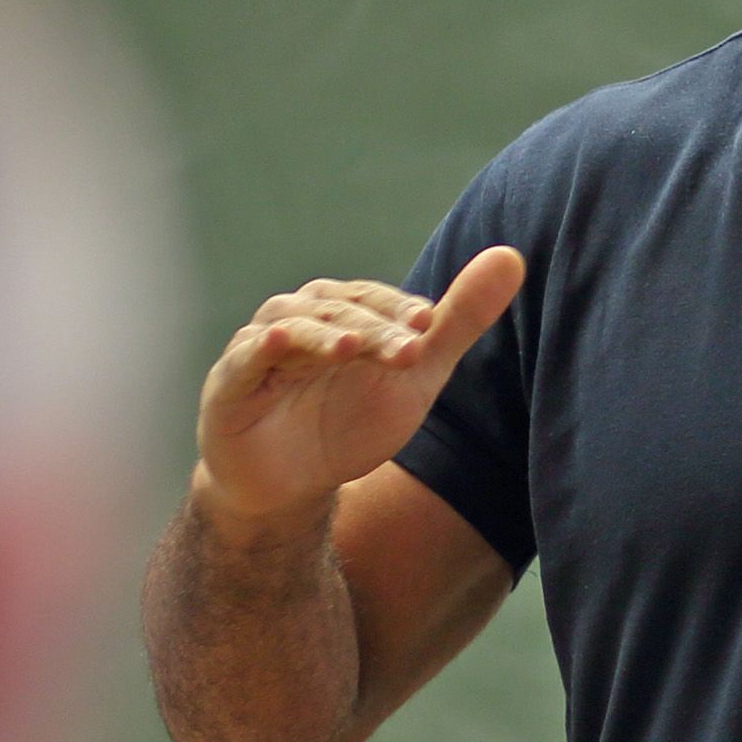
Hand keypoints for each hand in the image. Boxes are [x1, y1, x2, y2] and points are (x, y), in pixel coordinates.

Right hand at [193, 247, 524, 532]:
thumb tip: (512, 256)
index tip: (428, 323)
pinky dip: (262, 348)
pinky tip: (279, 344)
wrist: (293, 485)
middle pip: (338, 311)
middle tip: (411, 348)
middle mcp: (299, 318)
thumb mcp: (415, 374)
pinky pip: (245, 358)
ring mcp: (260, 348)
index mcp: (342, 312)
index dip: (398, 310)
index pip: (373, 301)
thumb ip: (459, 320)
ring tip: (353, 348)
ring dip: (323, 334)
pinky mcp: (229, 382)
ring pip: (292, 326)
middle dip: (374, 328)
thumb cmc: (352, 420)